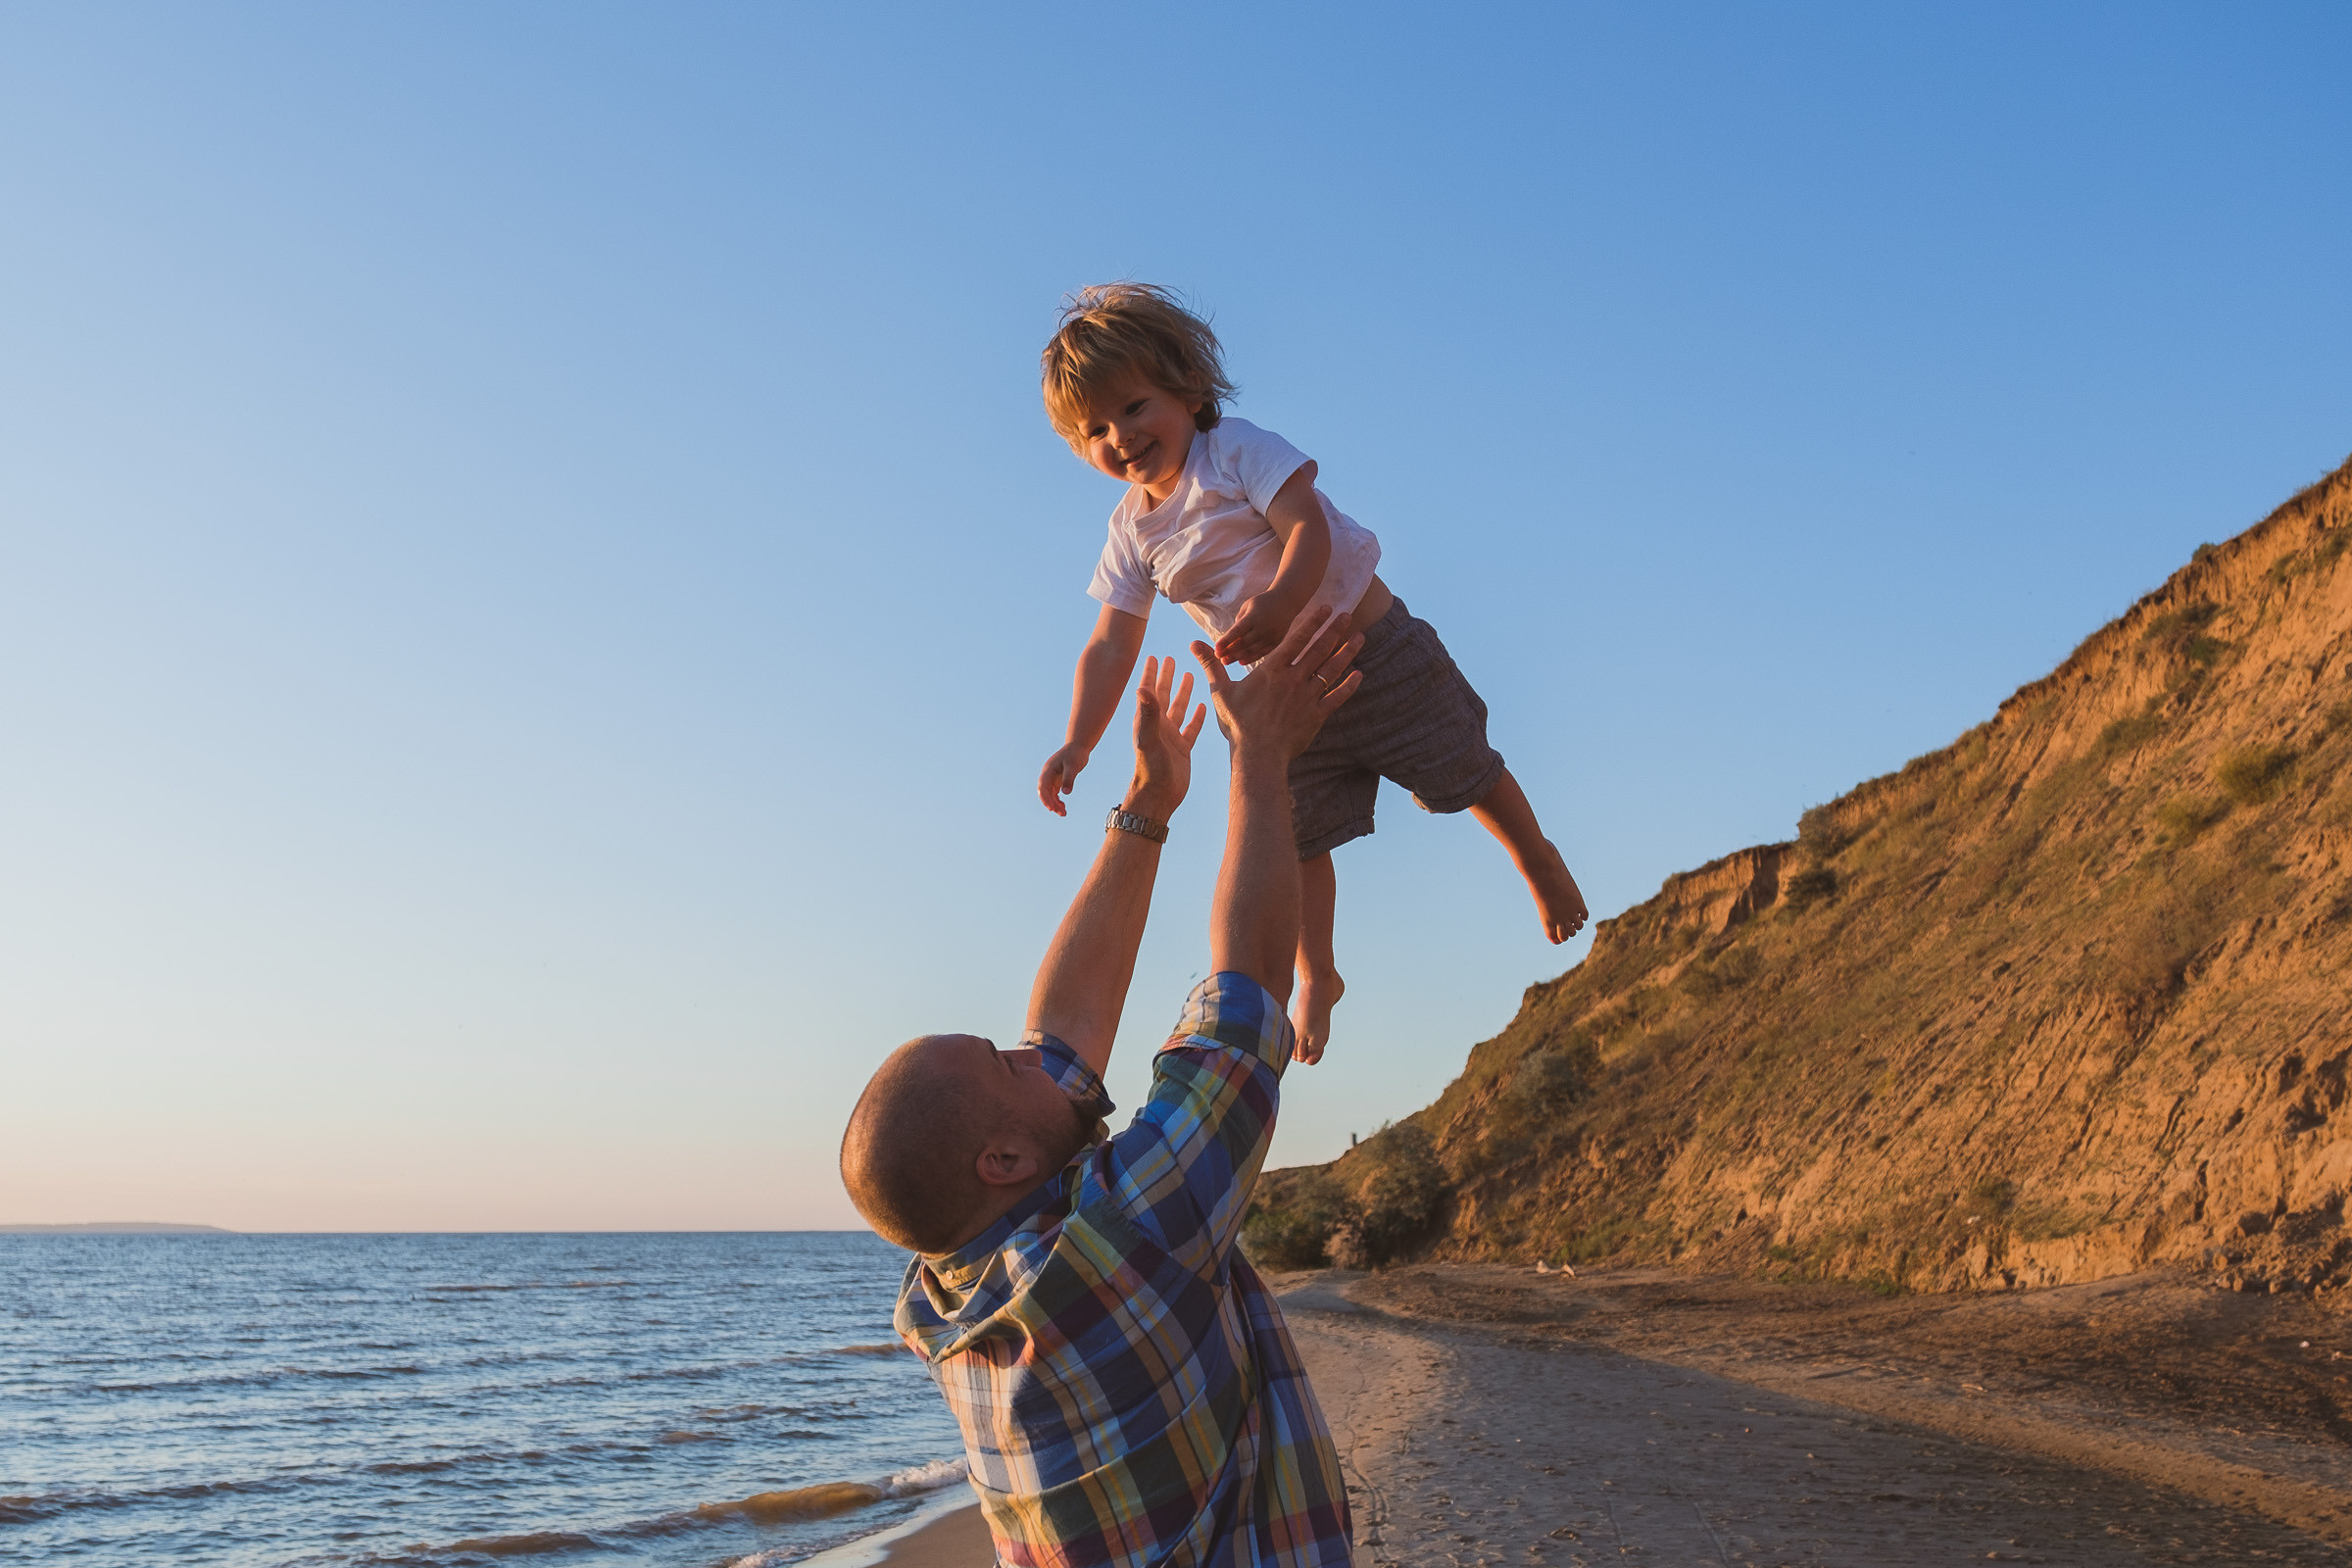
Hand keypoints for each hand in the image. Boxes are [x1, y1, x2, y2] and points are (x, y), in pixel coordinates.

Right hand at [1038, 743, 1090, 815]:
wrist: (1078, 746)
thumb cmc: (1075, 754)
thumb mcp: (1073, 766)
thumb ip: (1069, 779)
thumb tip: (1065, 793)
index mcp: (1048, 770)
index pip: (1042, 787)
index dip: (1045, 798)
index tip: (1051, 808)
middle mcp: (1047, 775)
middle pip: (1045, 793)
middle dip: (1051, 804)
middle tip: (1062, 813)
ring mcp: (1052, 777)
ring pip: (1049, 794)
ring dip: (1055, 804)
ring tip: (1063, 813)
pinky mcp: (1057, 779)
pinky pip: (1054, 793)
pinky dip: (1057, 800)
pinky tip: (1063, 806)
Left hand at [1125, 656, 1205, 818]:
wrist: (1159, 797)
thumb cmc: (1150, 770)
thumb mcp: (1149, 739)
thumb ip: (1147, 714)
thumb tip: (1142, 687)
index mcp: (1149, 721)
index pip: (1149, 691)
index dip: (1151, 674)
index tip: (1153, 656)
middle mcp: (1159, 726)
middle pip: (1163, 696)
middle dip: (1166, 677)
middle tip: (1171, 659)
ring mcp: (1171, 738)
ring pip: (1178, 709)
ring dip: (1182, 693)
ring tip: (1188, 675)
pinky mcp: (1182, 749)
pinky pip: (1191, 728)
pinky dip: (1196, 717)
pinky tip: (1202, 706)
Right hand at [1190, 607, 1362, 763]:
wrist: (1257, 755)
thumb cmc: (1237, 723)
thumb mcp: (1220, 691)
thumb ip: (1211, 664)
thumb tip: (1193, 644)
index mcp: (1272, 671)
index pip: (1296, 639)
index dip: (1312, 622)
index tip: (1326, 608)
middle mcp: (1293, 680)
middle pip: (1319, 649)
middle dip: (1335, 630)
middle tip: (1349, 615)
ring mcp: (1307, 697)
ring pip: (1331, 669)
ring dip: (1347, 652)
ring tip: (1360, 637)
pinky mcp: (1316, 715)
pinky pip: (1336, 697)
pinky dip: (1348, 686)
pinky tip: (1359, 674)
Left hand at [1212, 593, 1298, 667]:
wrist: (1286, 602)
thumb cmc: (1262, 602)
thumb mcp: (1248, 606)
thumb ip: (1239, 621)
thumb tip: (1231, 638)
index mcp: (1254, 616)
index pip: (1237, 631)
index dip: (1226, 641)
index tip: (1216, 649)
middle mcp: (1262, 627)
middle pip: (1243, 643)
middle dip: (1229, 651)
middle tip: (1218, 657)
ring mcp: (1270, 636)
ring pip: (1252, 650)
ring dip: (1238, 657)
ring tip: (1225, 661)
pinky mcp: (1276, 642)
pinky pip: (1262, 653)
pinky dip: (1251, 658)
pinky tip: (1241, 661)